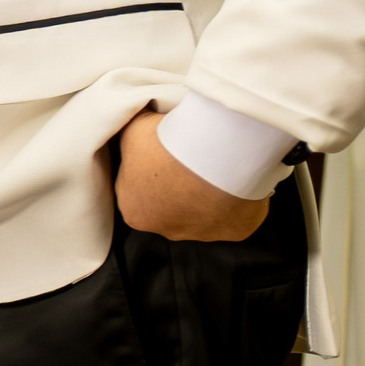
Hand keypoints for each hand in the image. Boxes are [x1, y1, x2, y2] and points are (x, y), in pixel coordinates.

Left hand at [113, 109, 270, 241]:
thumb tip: (131, 135)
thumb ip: (128, 141)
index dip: (149, 168)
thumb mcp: (132, 131)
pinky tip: (233, 177)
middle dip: (178, 185)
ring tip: (212, 166)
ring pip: (203, 212)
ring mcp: (205, 234)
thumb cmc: (170, 143)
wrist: (218, 148)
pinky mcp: (236, 231)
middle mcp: (168, 231)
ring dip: (206, 194)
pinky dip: (235, 198)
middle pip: (170, 205)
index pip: (136, 191)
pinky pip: (234, 214)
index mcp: (135, 212)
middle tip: (187, 159)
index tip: (162, 154)